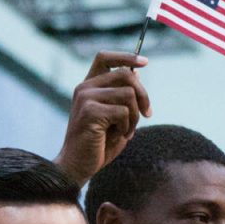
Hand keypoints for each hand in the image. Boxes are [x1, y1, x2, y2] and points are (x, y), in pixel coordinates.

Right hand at [53, 51, 150, 184]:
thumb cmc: (97, 145)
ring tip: (125, 131)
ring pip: (128, 94)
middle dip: (143, 94)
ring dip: (134, 116)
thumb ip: (123, 96)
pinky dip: (126, 127)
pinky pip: (123, 111)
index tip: (145, 62)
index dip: (126, 56)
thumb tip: (136, 73)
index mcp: (89, 86)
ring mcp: (86, 98)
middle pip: (125, 74)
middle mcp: (85, 88)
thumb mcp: (116, 118)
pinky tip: (116, 137)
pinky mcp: (90, 111)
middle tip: (147, 114)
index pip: (104, 57)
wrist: (77, 167)